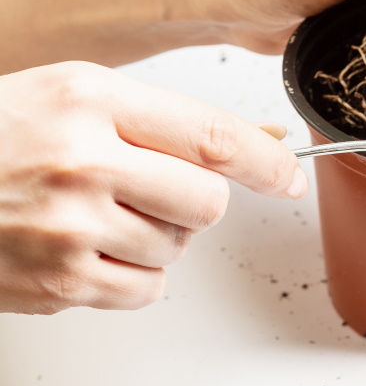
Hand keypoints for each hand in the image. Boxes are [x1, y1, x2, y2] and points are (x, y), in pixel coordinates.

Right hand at [0, 62, 304, 314]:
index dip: (266, 164)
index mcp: (92, 100)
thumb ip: (168, 118)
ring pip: (177, 248)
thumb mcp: (78, 95)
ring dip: (158, 237)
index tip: (290, 177)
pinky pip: (143, 290)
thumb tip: (261, 142)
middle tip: (155, 190)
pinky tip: (88, 246)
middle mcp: (82, 162)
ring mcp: (65, 228)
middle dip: (195, 201)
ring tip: (101, 213)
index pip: (212, 137)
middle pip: (206, 203)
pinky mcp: (55, 283)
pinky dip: (131, 275)